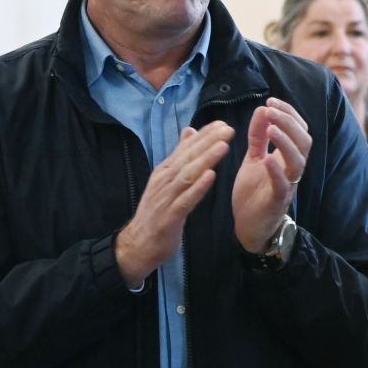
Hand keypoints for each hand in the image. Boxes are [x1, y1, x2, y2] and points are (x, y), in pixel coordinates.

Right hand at [116, 120, 233, 286]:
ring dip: (206, 160)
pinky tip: (211, 177)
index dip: (204, 136)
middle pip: (188, 157)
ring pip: (188, 175)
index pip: (186, 149)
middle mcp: (164, 180)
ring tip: (223, 146)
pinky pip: (186, 200)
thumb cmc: (158, 211)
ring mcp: (166, 197)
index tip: (222, 123)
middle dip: (208, 142)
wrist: (139, 244)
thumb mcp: (168, 181)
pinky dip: (198, 187)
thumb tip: (189, 131)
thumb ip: (179, 157)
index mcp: (165, 172)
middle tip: (228, 128)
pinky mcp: (170, 216)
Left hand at [232, 99, 310, 252]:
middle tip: (270, 109)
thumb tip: (262, 109)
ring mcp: (287, 185)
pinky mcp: (277, 200)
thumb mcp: (254, 158)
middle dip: (289, 122)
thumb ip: (259, 136)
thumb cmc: (254, 192)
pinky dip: (276, 171)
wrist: (250, 226)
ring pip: (298, 161)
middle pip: (304, 141)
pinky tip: (266, 159)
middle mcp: (292, 169)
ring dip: (286, 142)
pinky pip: (283, 184)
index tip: (270, 101)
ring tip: (270, 129)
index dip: (289, 113)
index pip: (299, 130)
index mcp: (288, 157)